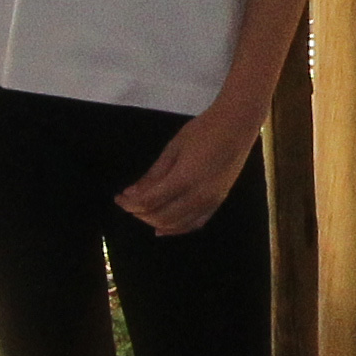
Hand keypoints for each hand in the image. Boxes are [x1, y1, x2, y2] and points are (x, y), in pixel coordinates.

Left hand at [114, 103, 262, 236]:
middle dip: (140, 214)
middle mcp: (198, 196)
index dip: (130, 204)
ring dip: (155, 222)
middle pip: (161, 216)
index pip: (150, 201)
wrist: (237, 126)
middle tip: (128, 204)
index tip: (118, 199)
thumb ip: (153, 174)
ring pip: (177, 224)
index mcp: (185, 178)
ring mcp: (211, 202)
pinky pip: (195, 224)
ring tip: (142, 212)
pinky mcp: (218, 202)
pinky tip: (163, 229)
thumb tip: (131, 193)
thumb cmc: (203, 130)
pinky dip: (177, 228)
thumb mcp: (173, 148)